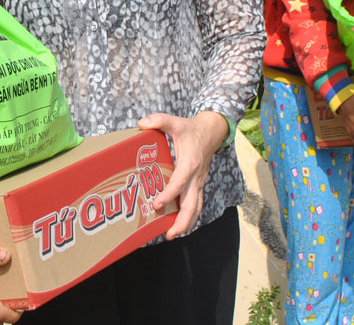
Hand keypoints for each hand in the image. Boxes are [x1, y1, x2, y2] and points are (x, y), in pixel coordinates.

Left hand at [136, 111, 228, 240]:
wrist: (211, 132)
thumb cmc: (191, 129)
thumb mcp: (175, 122)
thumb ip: (159, 120)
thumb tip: (141, 123)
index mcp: (189, 163)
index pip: (179, 183)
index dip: (168, 195)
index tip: (156, 205)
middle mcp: (196, 177)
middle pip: (192, 205)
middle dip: (182, 222)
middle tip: (169, 234)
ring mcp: (199, 183)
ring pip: (196, 208)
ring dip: (186, 223)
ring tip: (172, 234)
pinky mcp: (199, 185)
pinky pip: (196, 204)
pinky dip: (189, 216)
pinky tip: (178, 224)